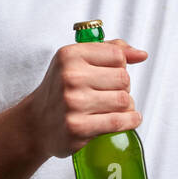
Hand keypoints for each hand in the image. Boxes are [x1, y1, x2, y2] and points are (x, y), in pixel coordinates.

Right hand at [22, 39, 147, 158]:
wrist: (35, 124)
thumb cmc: (60, 90)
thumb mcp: (76, 61)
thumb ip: (109, 50)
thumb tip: (141, 55)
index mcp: (70, 55)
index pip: (117, 55)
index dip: (121, 66)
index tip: (112, 74)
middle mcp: (70, 77)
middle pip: (123, 78)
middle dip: (123, 87)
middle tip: (110, 94)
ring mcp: (73, 103)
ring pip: (124, 100)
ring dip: (127, 106)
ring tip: (114, 108)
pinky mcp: (78, 128)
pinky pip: (118, 121)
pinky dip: (130, 121)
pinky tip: (129, 119)